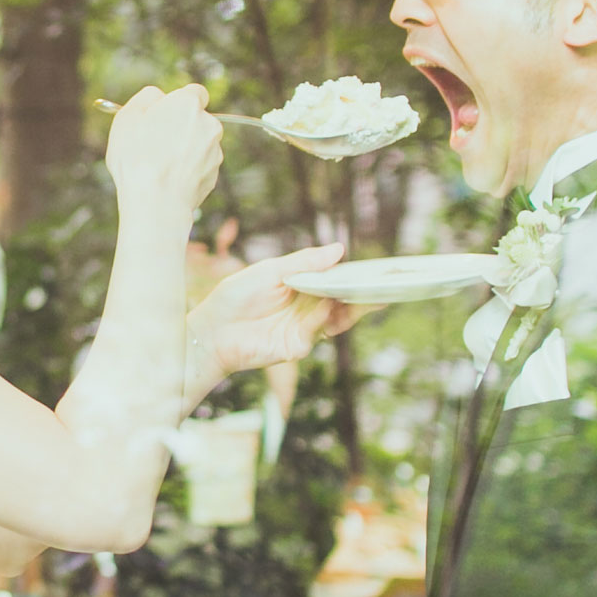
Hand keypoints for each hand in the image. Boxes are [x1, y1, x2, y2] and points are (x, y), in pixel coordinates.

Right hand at [101, 85, 221, 218]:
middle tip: (156, 141)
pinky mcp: (214, 175)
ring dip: (185, 149)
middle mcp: (209, 124)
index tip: (164, 114)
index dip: (178, 102)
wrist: (156, 202)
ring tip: (159, 165)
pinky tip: (168, 179)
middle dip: (181, 127)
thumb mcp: (127, 118)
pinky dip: (188, 170)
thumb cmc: (137, 158)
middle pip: (197, 119)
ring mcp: (214, 151)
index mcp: (188, 104)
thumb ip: (145, 98)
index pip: (194, 92)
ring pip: (200, 144)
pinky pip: (200, 166)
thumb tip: (157, 95)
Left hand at [189, 244, 359, 377]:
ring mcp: (304, 329)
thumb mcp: (270, 271)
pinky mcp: (297, 346)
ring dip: (352, 305)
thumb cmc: (235, 298)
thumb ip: (304, 263)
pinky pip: (317, 330)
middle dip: (362, 292)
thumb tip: (339, 249)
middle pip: (342, 300)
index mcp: (302, 288)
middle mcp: (307, 309)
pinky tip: (329, 303)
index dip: (353, 275)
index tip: (375, 269)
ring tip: (367, 292)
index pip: (334, 281)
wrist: (211, 331)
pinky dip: (324, 316)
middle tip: (384, 282)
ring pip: (337, 317)